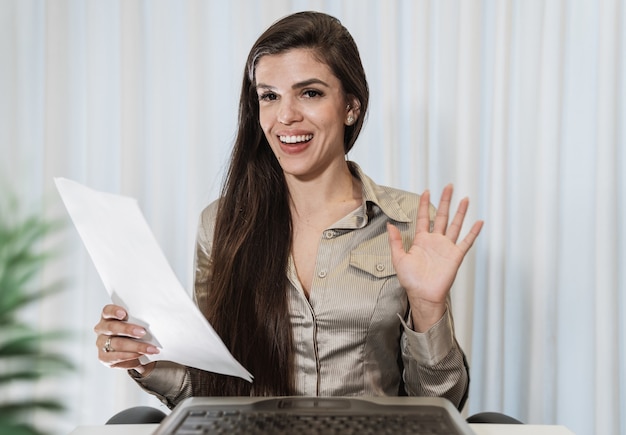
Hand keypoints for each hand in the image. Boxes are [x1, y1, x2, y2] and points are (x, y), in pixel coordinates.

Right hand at [94, 304, 158, 375]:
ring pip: (116, 344)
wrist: (134, 351)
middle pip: (112, 327)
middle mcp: (102, 329)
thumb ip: (139, 320)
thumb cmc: (135, 332)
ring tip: (150, 349)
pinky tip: (141, 357)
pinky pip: (116, 358)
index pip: (107, 311)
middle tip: (143, 332)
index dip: (114, 311)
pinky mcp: (103, 357)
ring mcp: (101, 343)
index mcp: (108, 316)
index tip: (123, 314)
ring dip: (135, 346)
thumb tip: (155, 321)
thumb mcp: (136, 323)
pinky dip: (130, 357)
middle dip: (128, 330)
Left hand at [387, 185, 482, 331]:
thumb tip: (390, 225)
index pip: (423, 217)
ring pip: (455, 225)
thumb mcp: (398, 259)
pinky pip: (466, 242)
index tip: (426, 191)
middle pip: (441, 216)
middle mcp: (435, 241)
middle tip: (448, 187)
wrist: (423, 295)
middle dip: (445, 201)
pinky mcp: (455, 256)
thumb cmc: (410, 280)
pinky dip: (473, 232)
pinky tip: (478, 222)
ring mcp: (446, 247)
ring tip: (465, 199)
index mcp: (421, 240)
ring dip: (460, 212)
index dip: (424, 204)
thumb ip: (395, 242)